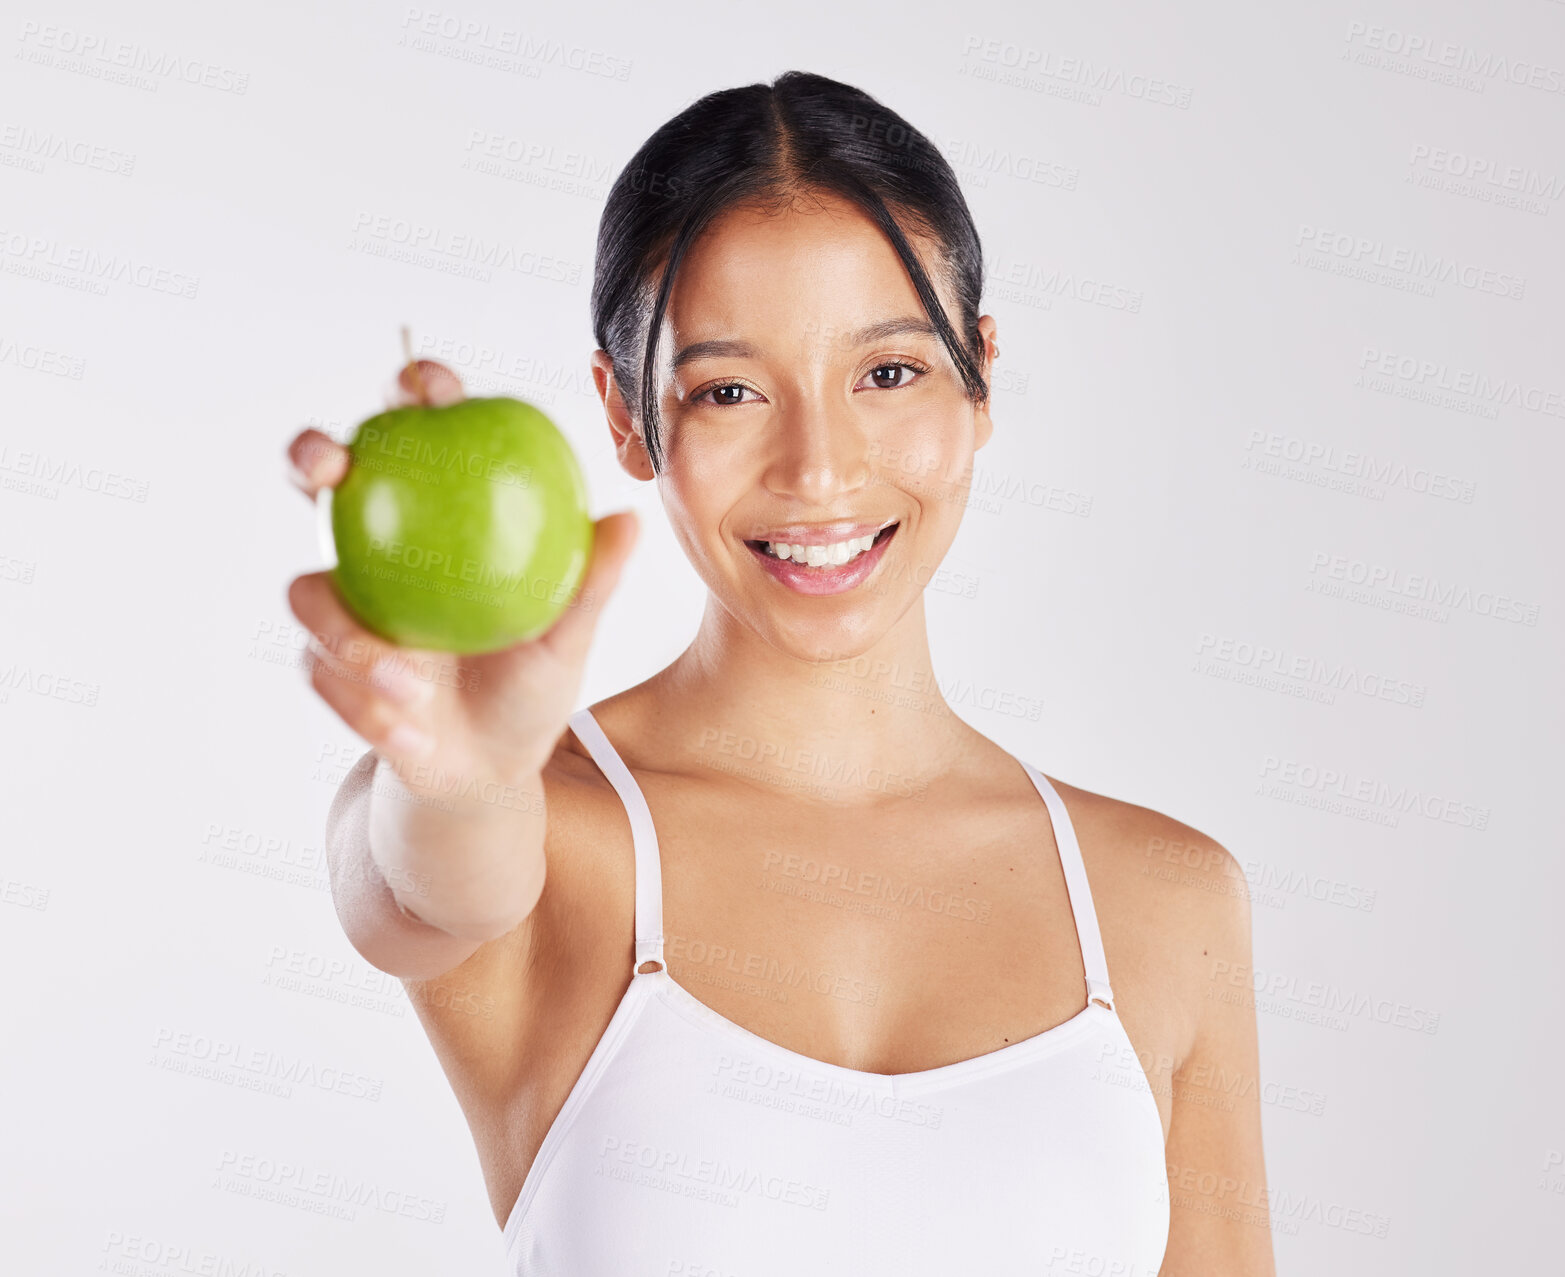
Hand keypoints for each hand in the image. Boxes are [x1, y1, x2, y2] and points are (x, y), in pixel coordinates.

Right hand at [284, 359, 638, 798]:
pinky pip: (325, 674)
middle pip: (322, 479)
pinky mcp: (326, 665)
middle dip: (311, 453)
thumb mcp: (570, 636)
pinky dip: (366, 704)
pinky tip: (407, 730)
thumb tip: (630, 519)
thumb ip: (590, 582)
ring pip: (309, 593)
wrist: (490, 767)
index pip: (417, 437)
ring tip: (408, 684)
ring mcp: (345, 606)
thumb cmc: (532, 682)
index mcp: (437, 519)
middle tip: (332, 466)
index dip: (411, 393)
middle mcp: (378, 549)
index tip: (427, 387)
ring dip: (350, 637)